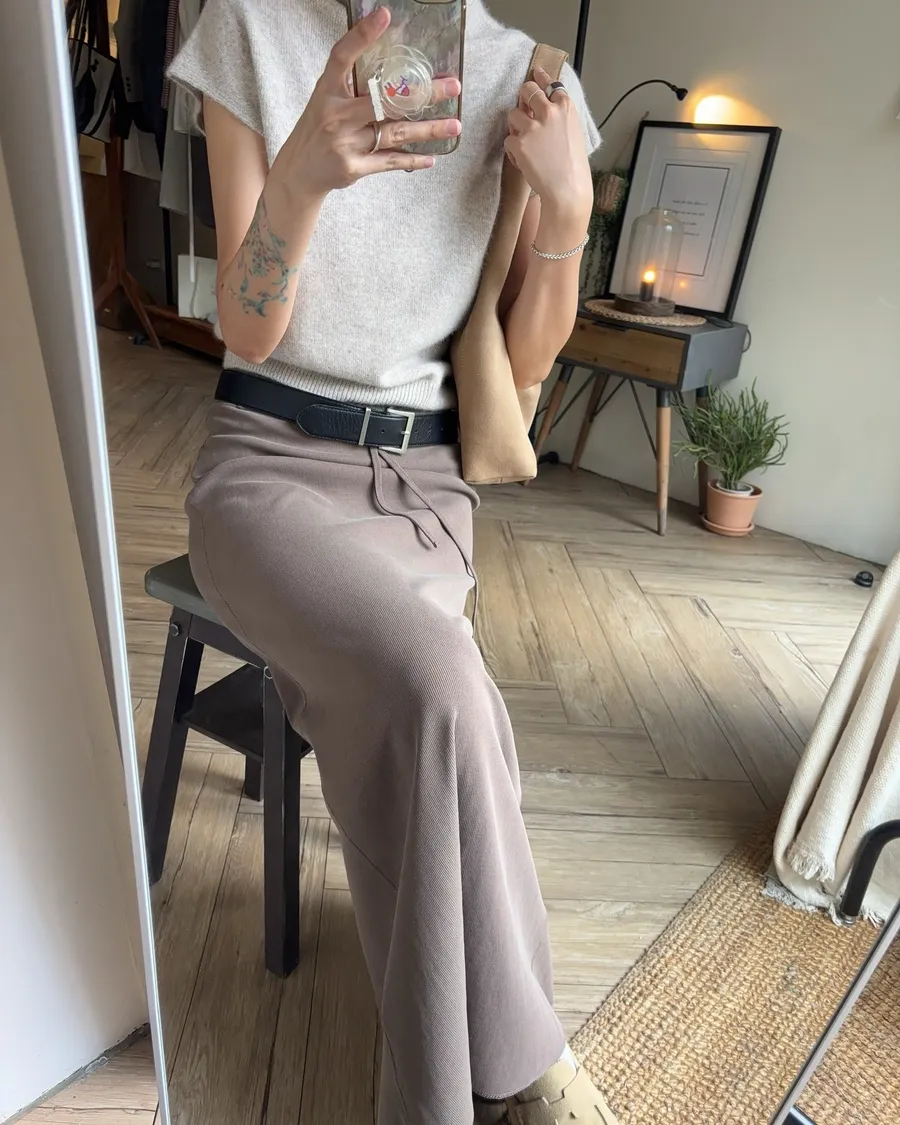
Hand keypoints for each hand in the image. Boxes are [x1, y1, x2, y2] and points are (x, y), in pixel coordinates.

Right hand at [272, 8, 460, 199]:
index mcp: (327, 91)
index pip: (342, 57)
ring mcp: (346, 143)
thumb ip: (353, 84)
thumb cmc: (318, 129)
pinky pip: (390, 162)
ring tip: (454, 125)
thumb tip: (392, 67)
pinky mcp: (354, 168)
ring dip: (428, 130)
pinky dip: (412, 159)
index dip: (362, 35)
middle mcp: (336, 115)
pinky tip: (432, 157)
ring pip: (395, 133)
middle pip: (385, 100)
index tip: (384, 15)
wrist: (299, 171)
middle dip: (422, 94)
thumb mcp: (326, 99)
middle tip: (452, 86)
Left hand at [505, 66, 592, 222]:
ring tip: (525, 143)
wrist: (567, 189)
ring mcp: (532, 126)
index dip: (540, 77)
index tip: (535, 72)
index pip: (549, 83)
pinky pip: (508, 139)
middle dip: (523, 97)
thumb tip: (543, 107)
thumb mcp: (574, 133)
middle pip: (527, 89)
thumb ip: (560, 117)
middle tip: (523, 108)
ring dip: (515, 127)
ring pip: (513, 114)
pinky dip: (513, 150)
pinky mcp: (519, 142)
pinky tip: (524, 161)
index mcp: (566, 107)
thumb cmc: (573, 166)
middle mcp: (549, 111)